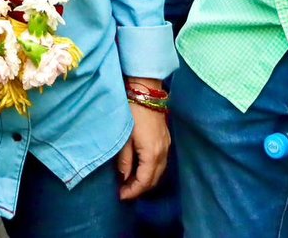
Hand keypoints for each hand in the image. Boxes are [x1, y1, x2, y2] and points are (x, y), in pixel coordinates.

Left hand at [118, 81, 170, 198]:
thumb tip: (124, 178)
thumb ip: (125, 160)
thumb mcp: (124, 138)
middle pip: (154, 180)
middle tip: (124, 192)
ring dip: (146, 180)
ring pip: (159, 172)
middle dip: (140, 189)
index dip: (133, 191)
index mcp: (152, 154)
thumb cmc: (132, 113)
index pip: (145, 181)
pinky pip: (161, 163)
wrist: (145, 92)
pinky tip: (141, 169)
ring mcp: (167, 146)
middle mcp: (163, 153)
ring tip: (131, 183)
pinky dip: (152, 170)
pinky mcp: (166, 140)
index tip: (121, 196)